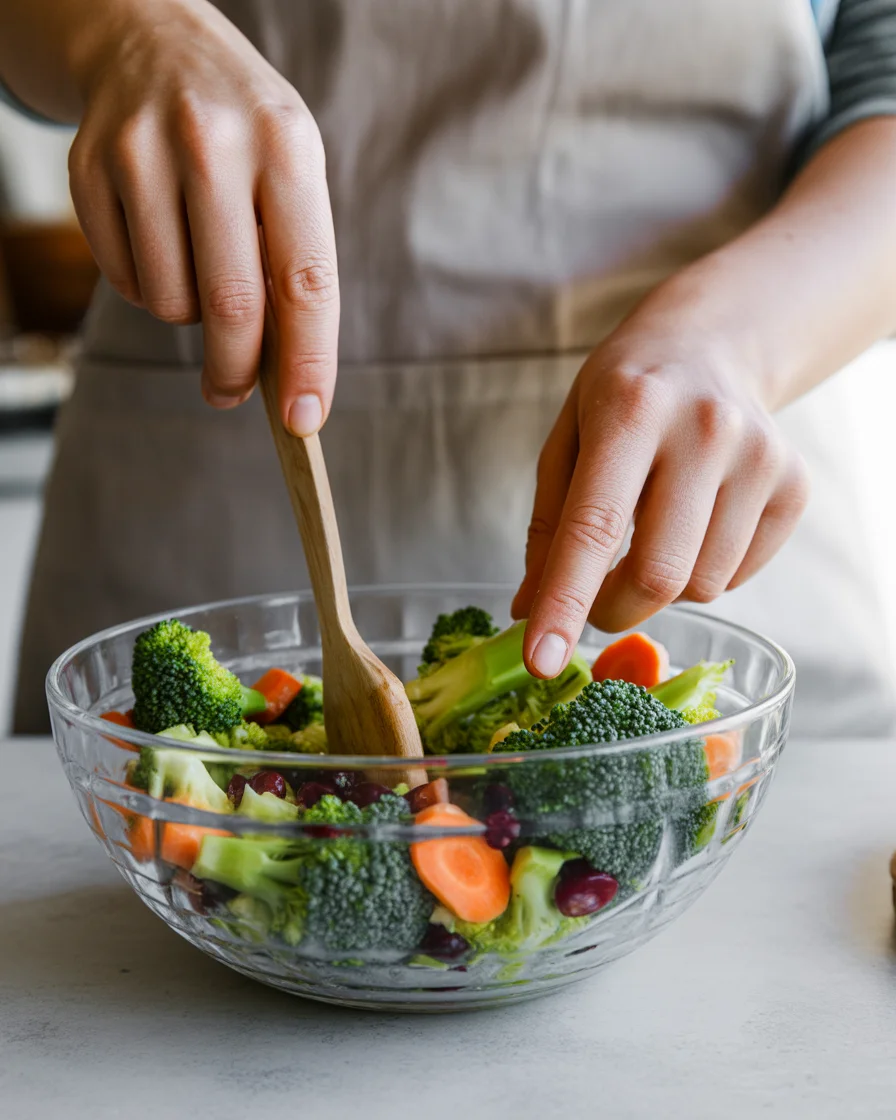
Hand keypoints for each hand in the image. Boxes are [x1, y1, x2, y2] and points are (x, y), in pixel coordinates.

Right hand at [67, 0, 336, 432]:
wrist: (151, 40)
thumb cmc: (243, 133)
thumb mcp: (291, 172)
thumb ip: (294, 262)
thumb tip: (287, 375)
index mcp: (286, 146)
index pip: (304, 281)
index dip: (307, 361)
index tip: (303, 418)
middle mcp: (213, 141)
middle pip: (230, 304)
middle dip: (236, 370)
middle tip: (232, 393)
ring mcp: (142, 150)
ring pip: (169, 302)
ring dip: (190, 317)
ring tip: (200, 271)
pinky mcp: (88, 167)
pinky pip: (124, 281)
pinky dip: (148, 289)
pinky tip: (161, 245)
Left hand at [512, 282, 809, 678]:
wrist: (711, 346)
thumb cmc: (624, 396)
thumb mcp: (567, 441)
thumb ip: (548, 528)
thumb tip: (528, 612)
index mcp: (630, 410)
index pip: (593, 528)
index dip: (565, 603)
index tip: (541, 662)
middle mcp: (704, 430)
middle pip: (657, 574)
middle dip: (612, 609)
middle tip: (593, 599)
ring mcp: (760, 458)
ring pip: (701, 586)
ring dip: (661, 589)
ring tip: (650, 535)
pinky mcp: (795, 486)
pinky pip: (737, 576)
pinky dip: (703, 572)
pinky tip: (694, 523)